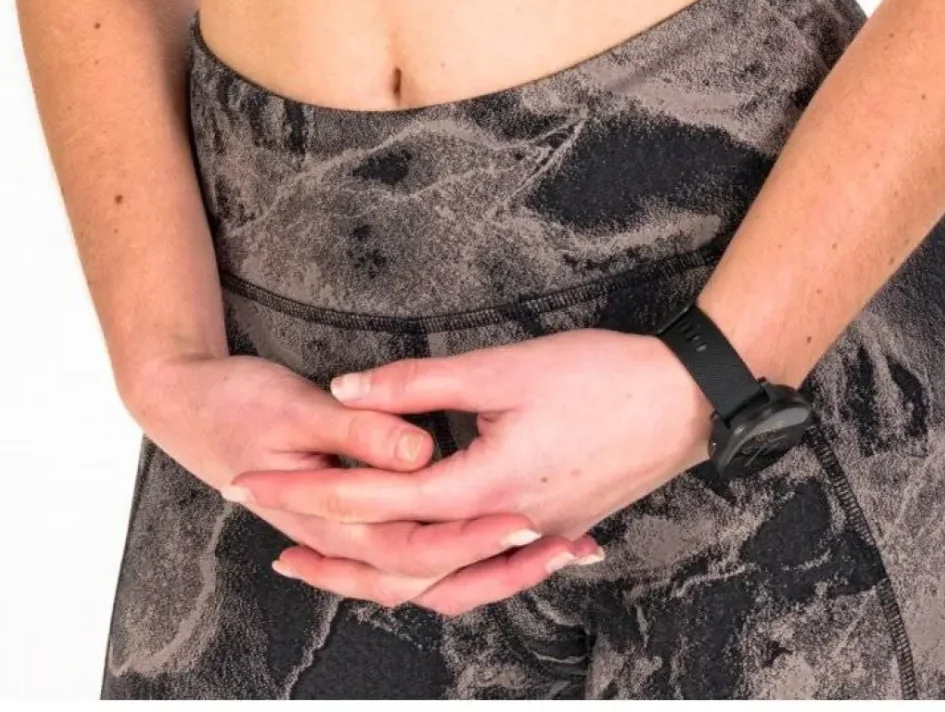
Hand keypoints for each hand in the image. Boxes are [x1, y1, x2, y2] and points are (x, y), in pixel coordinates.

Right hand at [123, 349, 558, 595]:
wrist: (177, 398)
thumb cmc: (228, 402)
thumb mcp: (293, 406)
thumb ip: (360, 432)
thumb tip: (418, 450)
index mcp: (331, 510)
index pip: (415, 543)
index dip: (478, 534)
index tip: (536, 519)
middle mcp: (342, 534)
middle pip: (429, 574)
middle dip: (500, 566)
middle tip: (566, 547)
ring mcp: (343, 530)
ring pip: (420, 575)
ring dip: (486, 568)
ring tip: (554, 550)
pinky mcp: (347, 514)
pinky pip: (408, 552)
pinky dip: (454, 552)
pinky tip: (494, 532)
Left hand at [228, 328, 713, 617]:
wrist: (684, 400)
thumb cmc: (600, 375)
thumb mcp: (502, 367)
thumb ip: (419, 382)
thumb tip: (348, 390)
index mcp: (484, 488)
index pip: (376, 501)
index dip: (311, 491)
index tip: (259, 482)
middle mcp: (503, 530)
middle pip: (396, 560)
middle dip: (325, 547)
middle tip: (268, 534)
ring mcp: (529, 538)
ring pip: (436, 577)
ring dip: (374, 569)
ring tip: (321, 558)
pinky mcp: (548, 532)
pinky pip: (473, 569)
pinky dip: (432, 568)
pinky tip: (415, 558)